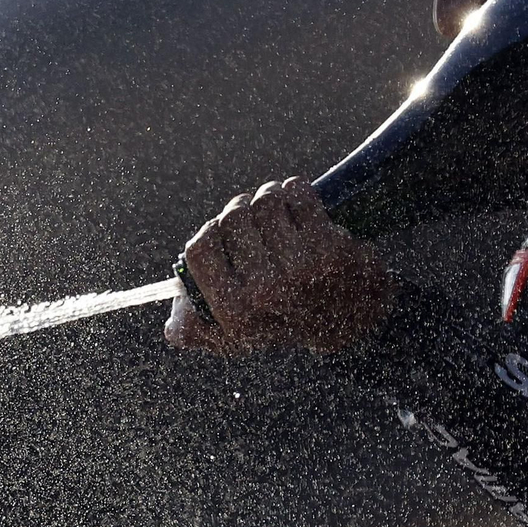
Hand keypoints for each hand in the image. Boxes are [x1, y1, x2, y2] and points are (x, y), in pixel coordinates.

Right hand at [163, 176, 392, 354]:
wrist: (353, 321)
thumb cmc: (287, 318)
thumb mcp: (239, 337)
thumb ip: (199, 330)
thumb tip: (174, 327)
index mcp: (234, 312)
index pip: (200, 248)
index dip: (211, 229)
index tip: (225, 226)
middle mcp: (264, 292)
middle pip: (233, 217)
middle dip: (243, 207)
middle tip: (257, 214)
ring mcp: (299, 268)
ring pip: (266, 200)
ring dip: (271, 194)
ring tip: (279, 205)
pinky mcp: (330, 246)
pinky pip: (298, 193)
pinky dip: (296, 189)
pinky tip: (300, 201)